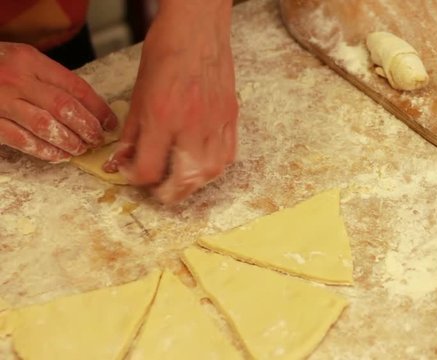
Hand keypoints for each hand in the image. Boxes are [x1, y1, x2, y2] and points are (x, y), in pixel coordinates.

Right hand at [0, 42, 116, 161]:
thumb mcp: (23, 60)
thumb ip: (50, 79)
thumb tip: (88, 108)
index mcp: (30, 60)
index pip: (75, 86)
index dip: (97, 108)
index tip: (110, 122)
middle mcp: (17, 79)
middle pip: (64, 107)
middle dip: (87, 127)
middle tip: (98, 139)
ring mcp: (1, 101)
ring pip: (46, 126)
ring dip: (69, 142)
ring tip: (81, 149)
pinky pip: (23, 140)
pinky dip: (45, 151)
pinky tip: (59, 155)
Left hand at [105, 0, 236, 203]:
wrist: (198, 30)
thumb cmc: (166, 52)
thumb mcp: (137, 93)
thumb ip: (131, 133)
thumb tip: (121, 160)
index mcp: (162, 117)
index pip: (149, 168)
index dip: (136, 179)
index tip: (132, 175)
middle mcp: (191, 125)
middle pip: (183, 180)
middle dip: (167, 193)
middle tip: (158, 192)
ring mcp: (215, 123)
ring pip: (210, 172)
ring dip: (194, 185)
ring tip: (181, 183)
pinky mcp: (231, 118)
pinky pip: (228, 155)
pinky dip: (215, 168)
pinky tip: (204, 166)